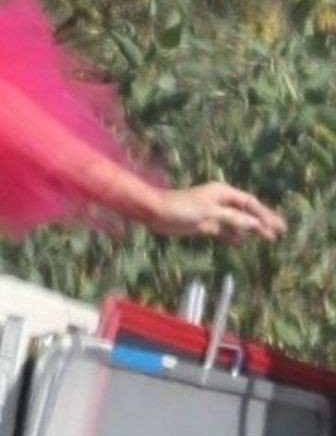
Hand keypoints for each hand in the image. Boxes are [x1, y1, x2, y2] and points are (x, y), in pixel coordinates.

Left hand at [145, 181, 284, 241]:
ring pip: (237, 222)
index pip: (249, 203)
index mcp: (223, 193)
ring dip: (251, 229)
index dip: (263, 214)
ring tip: (267, 239)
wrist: (156, 213)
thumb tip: (255, 224)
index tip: (276, 225)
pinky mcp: (205, 224)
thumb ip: (232, 218)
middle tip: (279, 232)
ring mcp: (213, 213)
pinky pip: (224, 230)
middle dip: (262, 221)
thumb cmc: (181, 207)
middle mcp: (220, 201)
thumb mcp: (209, 212)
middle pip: (246, 212)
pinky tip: (243, 242)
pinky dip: (234, 236)